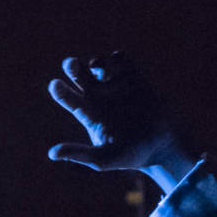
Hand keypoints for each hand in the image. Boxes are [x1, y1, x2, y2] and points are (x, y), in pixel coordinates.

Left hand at [46, 52, 196, 189]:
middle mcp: (100, 98)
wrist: (164, 145)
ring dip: (95, 62)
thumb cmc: (132, 156)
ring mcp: (117, 87)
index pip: (68, 98)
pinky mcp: (135, 79)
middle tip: (71, 64)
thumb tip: (52, 153)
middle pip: (79, 76)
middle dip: (73, 67)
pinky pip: (121, 60)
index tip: (55, 85)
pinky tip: (116, 64)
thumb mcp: (102, 158)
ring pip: (98, 65)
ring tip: (97, 67)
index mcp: (89, 114)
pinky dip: (117, 58)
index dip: (60, 91)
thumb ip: (78, 154)